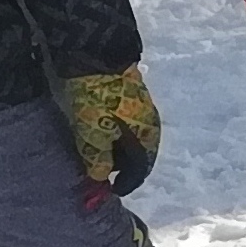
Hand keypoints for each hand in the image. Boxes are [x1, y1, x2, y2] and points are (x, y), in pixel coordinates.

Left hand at [63, 66, 162, 191]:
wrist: (99, 56)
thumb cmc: (99, 102)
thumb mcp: (94, 135)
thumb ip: (98, 161)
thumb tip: (100, 178)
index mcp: (147, 139)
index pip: (140, 172)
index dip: (124, 184)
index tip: (108, 190)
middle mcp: (151, 127)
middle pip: (137, 156)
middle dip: (119, 167)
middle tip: (97, 172)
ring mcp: (143, 111)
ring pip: (130, 140)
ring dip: (115, 150)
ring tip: (94, 153)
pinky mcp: (132, 97)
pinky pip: (125, 126)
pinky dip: (113, 135)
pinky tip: (98, 133)